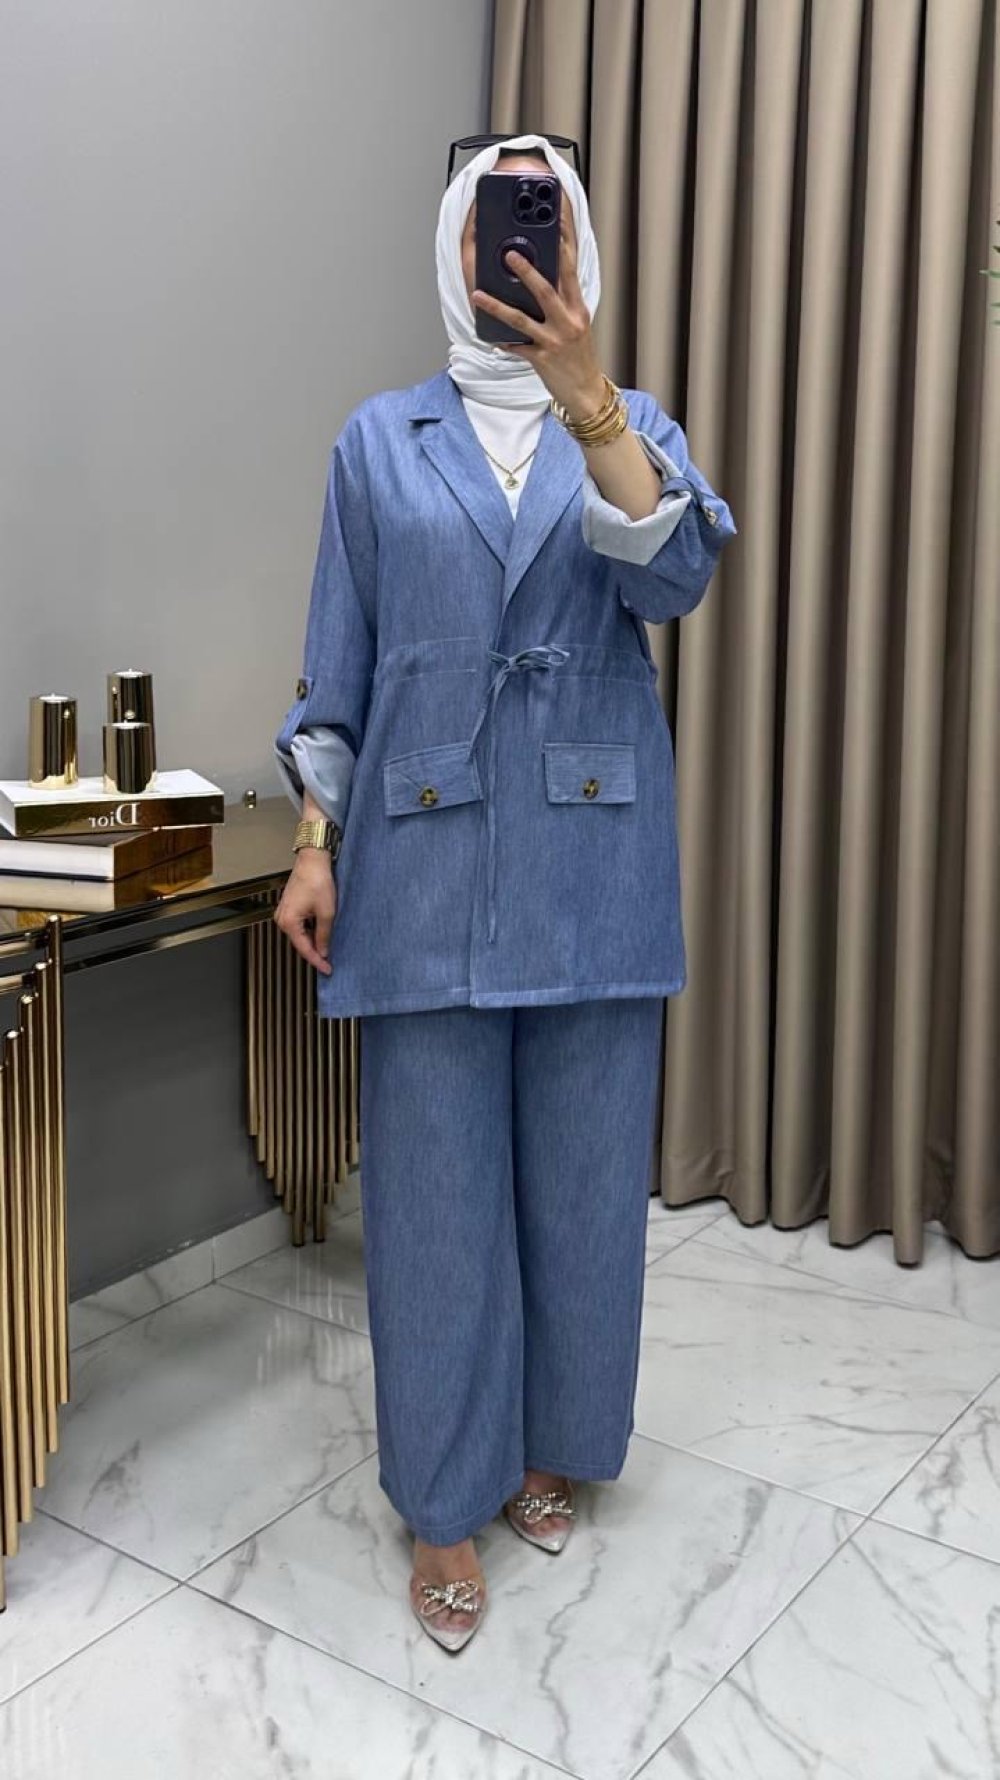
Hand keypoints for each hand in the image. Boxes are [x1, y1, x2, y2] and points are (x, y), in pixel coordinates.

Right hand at [273, 851, 335, 974]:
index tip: (327, 969)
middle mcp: (282, 919)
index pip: (304, 949)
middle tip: (329, 963)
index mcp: (289, 922)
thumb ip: (324, 935)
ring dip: (313, 942)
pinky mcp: (289, 906)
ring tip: (327, 950)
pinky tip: (321, 934)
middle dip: (314, 953)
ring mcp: (284, 912)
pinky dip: (309, 932)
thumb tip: (323, 951)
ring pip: (300, 934)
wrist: (312, 860)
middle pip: (300, 943)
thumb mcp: (326, 912)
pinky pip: (299, 925)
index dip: (317, 961)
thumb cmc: (317, 881)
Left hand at [471, 220, 605, 419]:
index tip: (555, 222)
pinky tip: (491, 339)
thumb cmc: (580, 357)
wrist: (586, 392)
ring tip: (478, 295)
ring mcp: (554, 341)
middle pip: (546, 290)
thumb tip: (541, 280)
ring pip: (522, 320)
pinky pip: (518, 349)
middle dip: (527, 271)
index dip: (564, 245)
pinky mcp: (542, 360)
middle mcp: (568, 322)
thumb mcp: (577, 324)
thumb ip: (562, 302)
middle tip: (509, 254)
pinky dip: (504, 343)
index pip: (571, 270)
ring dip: (497, 307)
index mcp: (578, 308)